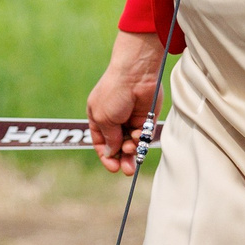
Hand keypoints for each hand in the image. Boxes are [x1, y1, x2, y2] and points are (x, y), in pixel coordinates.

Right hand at [87, 30, 169, 173]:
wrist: (136, 74)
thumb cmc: (114, 93)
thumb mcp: (103, 118)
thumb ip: (108, 138)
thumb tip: (111, 153)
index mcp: (99, 118)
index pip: (101, 143)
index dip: (107, 157)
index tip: (113, 167)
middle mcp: (114, 121)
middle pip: (118, 147)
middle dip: (122, 159)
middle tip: (127, 170)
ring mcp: (130, 120)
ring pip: (132, 144)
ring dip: (131, 150)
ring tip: (131, 147)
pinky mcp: (146, 118)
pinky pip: (144, 136)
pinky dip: (141, 139)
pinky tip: (138, 134)